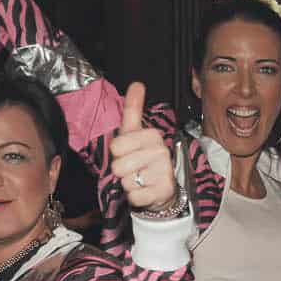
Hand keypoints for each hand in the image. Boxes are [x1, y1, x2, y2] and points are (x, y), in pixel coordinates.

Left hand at [110, 83, 177, 209]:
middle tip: (134, 169)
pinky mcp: (164, 190)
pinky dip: (136, 197)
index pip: (117, 145)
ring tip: (140, 179)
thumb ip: (133, 109)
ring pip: (126, 181)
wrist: (162, 188)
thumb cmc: (143, 159)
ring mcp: (164, 171)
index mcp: (152, 135)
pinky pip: (134, 196)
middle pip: (119, 165)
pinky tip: (146, 191)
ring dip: (129, 184)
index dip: (117, 153)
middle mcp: (160, 151)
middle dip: (122, 171)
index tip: (128, 153)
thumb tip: (137, 83)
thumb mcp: (135, 133)